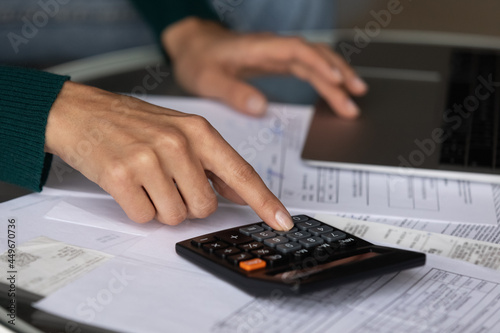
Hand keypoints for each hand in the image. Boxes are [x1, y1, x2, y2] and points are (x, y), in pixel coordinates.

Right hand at [44, 81, 293, 229]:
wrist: (81, 111)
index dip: (265, 202)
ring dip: (161, 207)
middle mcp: (178, 143)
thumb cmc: (133, 123)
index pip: (241, 173)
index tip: (283, 222)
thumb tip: (239, 193)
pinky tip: (128, 185)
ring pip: (174, 216)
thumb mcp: (180, 131)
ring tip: (145, 180)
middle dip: (188, 204)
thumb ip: (212, 162)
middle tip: (167, 182)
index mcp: (198, 131)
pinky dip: (137, 209)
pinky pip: (144, 217)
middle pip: (205, 207)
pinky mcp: (121, 175)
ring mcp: (149, 159)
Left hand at [163, 17, 367, 117]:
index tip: (336, 80)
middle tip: (354, 99)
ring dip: (336, 75)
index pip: (297, 51)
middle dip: (337, 75)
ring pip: (314, 60)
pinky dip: (323, 76)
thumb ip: (232, 92)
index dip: (318, 64)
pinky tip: (334, 88)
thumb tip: (261, 108)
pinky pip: (306, 66)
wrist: (192, 46)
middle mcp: (272, 48)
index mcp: (258, 49)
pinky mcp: (276, 61)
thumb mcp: (207, 79)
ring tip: (356, 94)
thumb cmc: (198, 59)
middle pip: (313, 55)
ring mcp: (276, 54)